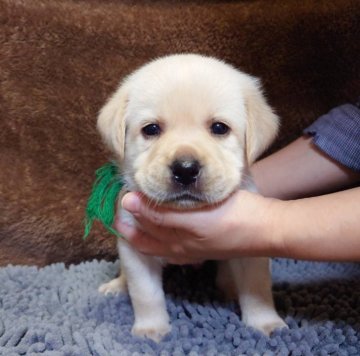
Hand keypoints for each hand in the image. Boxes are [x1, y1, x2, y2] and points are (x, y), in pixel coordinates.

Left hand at [115, 190, 281, 263]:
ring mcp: (195, 249)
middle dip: (133, 224)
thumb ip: (161, 214)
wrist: (266, 229)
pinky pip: (175, 246)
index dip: (131, 212)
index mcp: (178, 241)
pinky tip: (163, 235)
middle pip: (149, 238)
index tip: (123, 194)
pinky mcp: (206, 246)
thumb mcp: (195, 216)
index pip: (144, 227)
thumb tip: (130, 203)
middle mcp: (183, 249)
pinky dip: (162, 239)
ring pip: (161, 242)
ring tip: (135, 217)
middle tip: (123, 206)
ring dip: (145, 230)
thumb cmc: (233, 217)